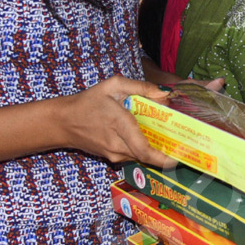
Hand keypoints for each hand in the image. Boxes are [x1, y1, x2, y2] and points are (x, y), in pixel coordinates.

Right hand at [54, 76, 176, 169]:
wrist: (62, 122)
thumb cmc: (88, 102)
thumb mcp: (113, 86)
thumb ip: (140, 87)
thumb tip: (165, 94)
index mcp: (119, 125)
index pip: (144, 150)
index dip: (163, 158)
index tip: (179, 157)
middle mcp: (117, 145)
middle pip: (147, 155)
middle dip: (165, 152)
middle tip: (182, 144)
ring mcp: (113, 155)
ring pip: (140, 156)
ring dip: (154, 149)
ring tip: (168, 137)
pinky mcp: (111, 158)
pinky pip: (132, 155)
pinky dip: (143, 148)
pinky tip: (149, 137)